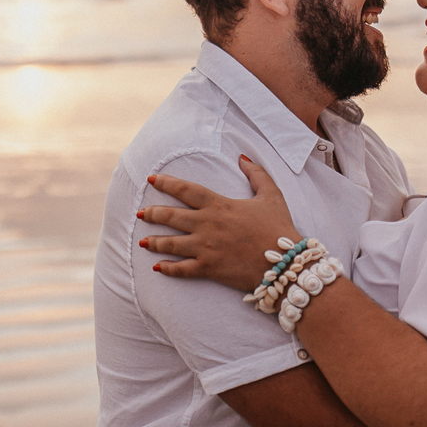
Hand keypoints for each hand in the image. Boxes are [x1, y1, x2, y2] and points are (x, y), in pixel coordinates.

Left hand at [139, 156, 300, 290]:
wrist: (286, 263)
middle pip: (171, 216)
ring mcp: (205, 248)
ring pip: (171, 244)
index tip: (151, 180)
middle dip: (152, 214)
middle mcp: (207, 225)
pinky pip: (182, 269)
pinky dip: (167, 268)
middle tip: (140, 214)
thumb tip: (242, 157)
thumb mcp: (272, 195)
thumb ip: (256, 174)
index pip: (185, 190)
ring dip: (155, 242)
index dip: (166, 183)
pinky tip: (157, 267)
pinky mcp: (209, 268)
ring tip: (143, 242)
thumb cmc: (279, 228)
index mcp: (219, 205)